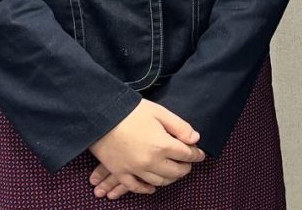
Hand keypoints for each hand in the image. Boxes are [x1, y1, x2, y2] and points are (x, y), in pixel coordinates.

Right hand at [88, 99, 204, 195]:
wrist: (101, 116)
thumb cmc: (132, 111)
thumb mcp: (159, 112)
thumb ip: (179, 126)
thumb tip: (195, 139)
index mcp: (162, 145)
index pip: (186, 155)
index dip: (196, 155)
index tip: (200, 154)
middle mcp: (151, 162)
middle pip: (175, 172)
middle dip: (185, 168)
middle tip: (188, 163)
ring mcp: (135, 170)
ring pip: (159, 181)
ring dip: (169, 179)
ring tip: (174, 173)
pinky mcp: (121, 172)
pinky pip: (136, 187)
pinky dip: (146, 189)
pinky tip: (152, 187)